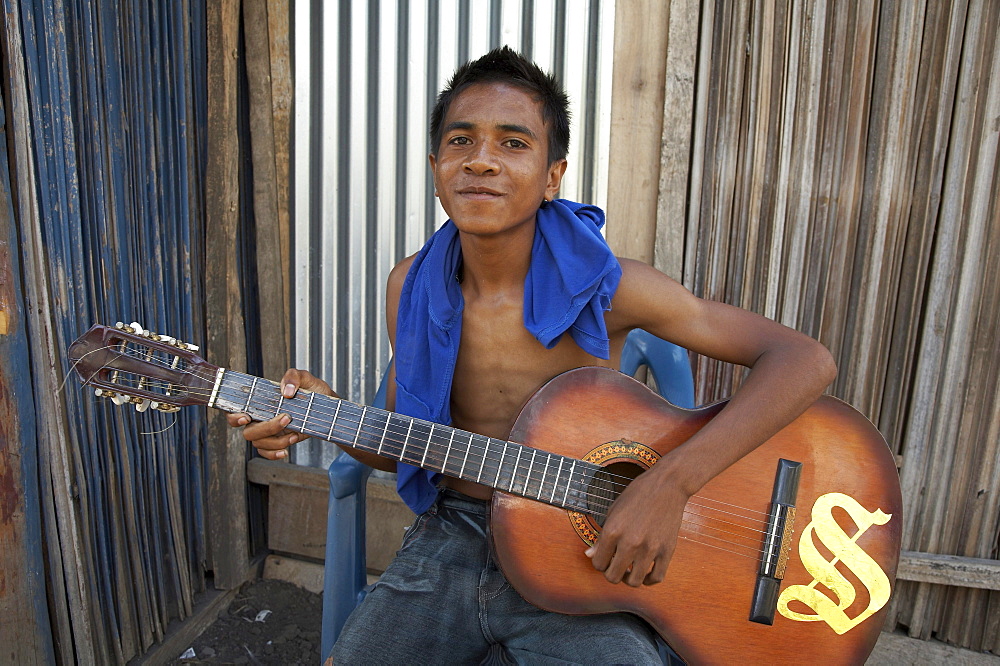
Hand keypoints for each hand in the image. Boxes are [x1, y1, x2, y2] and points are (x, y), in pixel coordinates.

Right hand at [225, 368, 334, 459]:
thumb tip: (287, 391)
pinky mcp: (277, 441)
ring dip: (276, 441)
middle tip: (287, 418)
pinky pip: (267, 452)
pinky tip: (286, 450)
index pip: (235, 410)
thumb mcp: (305, 378)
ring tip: (294, 433)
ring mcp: (267, 431)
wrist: (327, 407)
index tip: (246, 417)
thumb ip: (293, 376)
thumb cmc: (312, 390)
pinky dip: (274, 454)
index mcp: (260, 401)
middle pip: (249, 431)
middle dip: (266, 428)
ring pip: (258, 443)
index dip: (234, 416)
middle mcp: (260, 417)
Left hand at [585, 466, 691, 586]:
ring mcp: (650, 548)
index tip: (605, 558)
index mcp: (613, 531)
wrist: (667, 485)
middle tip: (615, 565)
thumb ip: (601, 536)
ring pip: (634, 582)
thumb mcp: (613, 511)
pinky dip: (649, 579)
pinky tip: (646, 571)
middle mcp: (630, 542)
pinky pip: (657, 577)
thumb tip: (589, 555)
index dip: (599, 563)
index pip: (598, 563)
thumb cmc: (637, 494)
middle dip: (611, 573)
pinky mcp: (667, 550)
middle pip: (613, 577)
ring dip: (629, 579)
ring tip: (630, 569)